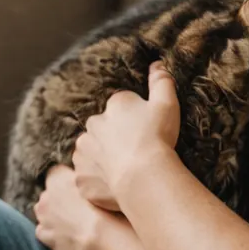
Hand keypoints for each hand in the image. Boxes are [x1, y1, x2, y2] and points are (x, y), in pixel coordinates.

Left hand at [33, 164, 110, 249]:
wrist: (100, 237)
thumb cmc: (106, 207)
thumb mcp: (99, 184)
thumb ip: (85, 179)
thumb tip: (85, 180)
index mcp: (58, 177)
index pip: (56, 171)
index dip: (68, 177)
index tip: (79, 184)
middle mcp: (46, 195)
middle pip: (50, 192)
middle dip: (60, 197)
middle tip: (80, 204)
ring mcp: (43, 217)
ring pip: (44, 211)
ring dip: (54, 214)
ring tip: (74, 220)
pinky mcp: (44, 235)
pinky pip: (44, 230)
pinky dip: (52, 231)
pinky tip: (67, 234)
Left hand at [71, 61, 180, 209]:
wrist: (143, 175)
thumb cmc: (157, 137)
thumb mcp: (166, 103)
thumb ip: (161, 82)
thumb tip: (157, 64)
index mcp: (114, 106)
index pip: (122, 107)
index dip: (136, 119)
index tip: (147, 130)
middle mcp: (93, 126)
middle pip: (104, 129)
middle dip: (116, 138)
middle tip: (138, 151)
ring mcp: (83, 153)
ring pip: (93, 153)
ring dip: (104, 159)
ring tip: (127, 170)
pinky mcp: (81, 177)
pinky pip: (89, 178)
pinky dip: (99, 181)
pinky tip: (117, 185)